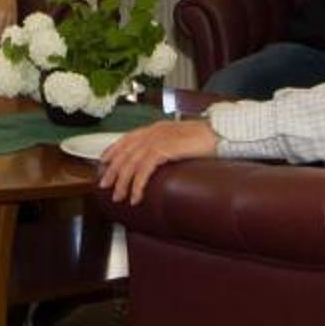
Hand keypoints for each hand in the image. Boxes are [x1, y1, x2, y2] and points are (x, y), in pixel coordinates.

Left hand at [98, 119, 218, 203]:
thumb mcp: (181, 140)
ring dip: (123, 182)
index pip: (127, 139)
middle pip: (125, 153)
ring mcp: (158, 139)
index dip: (113, 150)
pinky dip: (137, 184)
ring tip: (119, 197)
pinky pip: (144, 169)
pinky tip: (136, 196)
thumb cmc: (206, 138)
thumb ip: (167, 146)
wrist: (221, 132)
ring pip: (131, 162)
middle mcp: (153, 132)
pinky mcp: (164, 148)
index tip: (104, 162)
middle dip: (113, 171)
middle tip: (105, 186)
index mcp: (156, 128)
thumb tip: (159, 160)